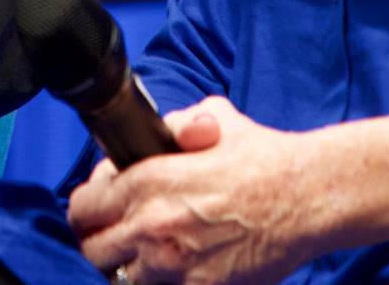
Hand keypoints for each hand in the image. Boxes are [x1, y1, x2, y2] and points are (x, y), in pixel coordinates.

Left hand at [68, 98, 323, 284]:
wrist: (306, 198)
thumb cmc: (261, 158)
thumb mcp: (212, 120)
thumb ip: (174, 124)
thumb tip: (157, 132)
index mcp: (145, 182)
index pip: (82, 207)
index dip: (87, 205)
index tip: (99, 205)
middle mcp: (151, 227)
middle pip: (92, 249)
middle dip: (99, 238)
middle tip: (114, 232)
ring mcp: (172, 266)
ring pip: (119, 278)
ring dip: (127, 265)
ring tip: (145, 253)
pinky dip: (158, 282)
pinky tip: (172, 268)